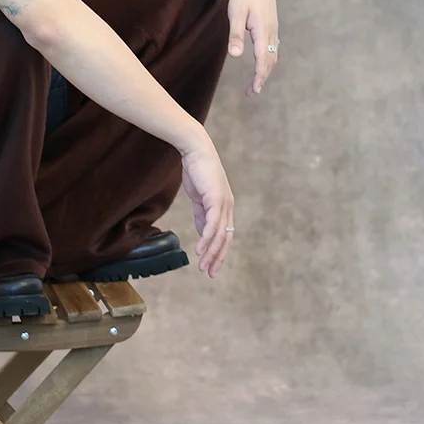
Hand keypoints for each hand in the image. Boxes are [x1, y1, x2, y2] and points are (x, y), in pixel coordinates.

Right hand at [180, 141, 234, 275]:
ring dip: (211, 253)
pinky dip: (206, 239)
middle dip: (218, 258)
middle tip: (210, 273)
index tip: (211, 265)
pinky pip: (212, 225)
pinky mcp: (216, 200)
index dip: (218, 252)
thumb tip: (202, 233)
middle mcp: (228, 207)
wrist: (195, 150)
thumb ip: (201, 215)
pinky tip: (200, 250)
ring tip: (203, 266)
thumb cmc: (196, 171)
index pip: (224, 234)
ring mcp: (224, 204)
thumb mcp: (199, 198)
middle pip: (225, 239)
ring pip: (220, 235)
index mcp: (224, 206)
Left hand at [228, 0, 278, 96]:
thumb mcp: (235, 13)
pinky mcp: (272, 26)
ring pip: (272, 55)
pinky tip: (264, 64)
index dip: (259, 77)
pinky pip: (273, 48)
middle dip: (262, 78)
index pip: (263, 60)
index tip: (254, 90)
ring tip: (256, 82)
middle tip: (251, 92)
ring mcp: (273, 29)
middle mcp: (271, 32)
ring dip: (266, 70)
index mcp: (263, 30)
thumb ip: (236, 35)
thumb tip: (236, 57)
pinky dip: (269, 60)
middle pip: (270, 61)